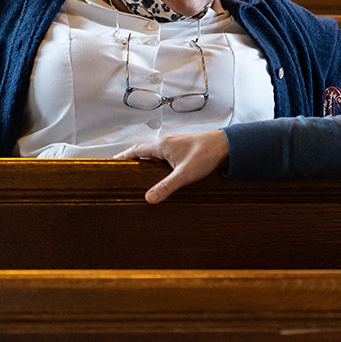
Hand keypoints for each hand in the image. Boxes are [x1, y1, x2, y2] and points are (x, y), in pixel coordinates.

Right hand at [115, 130, 229, 203]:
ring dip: (145, 161)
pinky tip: (162, 173)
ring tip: (138, 174)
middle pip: (143, 150)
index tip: (112, 163)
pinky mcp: (184, 150)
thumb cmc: (208, 153)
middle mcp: (167, 143)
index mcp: (162, 145)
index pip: (135, 150)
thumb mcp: (184, 174)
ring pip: (155, 153)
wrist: (227, 145)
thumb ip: (166, 186)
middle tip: (123, 170)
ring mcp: (176, 145)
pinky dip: (158, 163)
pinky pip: (165, 156)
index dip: (123, 157)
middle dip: (132, 160)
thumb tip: (149, 198)